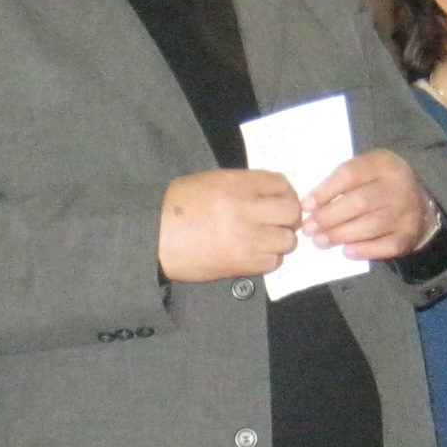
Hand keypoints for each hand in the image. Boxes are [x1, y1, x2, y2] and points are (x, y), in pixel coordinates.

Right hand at [159, 168, 299, 282]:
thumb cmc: (178, 207)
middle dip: (289, 217)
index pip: (281, 184)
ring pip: (287, 240)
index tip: (281, 200)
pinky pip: (272, 262)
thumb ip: (243, 184)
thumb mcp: (210, 182)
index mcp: (236, 184)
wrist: (155, 239)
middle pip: (291, 212)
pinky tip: (254, 253)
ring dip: (279, 240)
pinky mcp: (241, 264)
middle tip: (279, 221)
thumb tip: (270, 193)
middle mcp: (246, 209)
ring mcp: (246, 239)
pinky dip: (268, 258)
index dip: (286, 192)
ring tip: (265, 239)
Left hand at [301, 149, 437, 260]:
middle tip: (308, 228)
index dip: (325, 191)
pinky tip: (345, 252)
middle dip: (329, 217)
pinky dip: (363, 250)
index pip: (350, 174)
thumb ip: (342, 181)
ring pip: (371, 225)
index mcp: (384, 164)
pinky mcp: (408, 236)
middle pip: (359, 202)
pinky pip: (385, 246)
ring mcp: (406, 212)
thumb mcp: (366, 171)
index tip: (306, 206)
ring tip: (319, 241)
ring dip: (341, 235)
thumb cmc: (379, 186)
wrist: (419, 206)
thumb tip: (311, 205)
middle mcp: (398, 186)